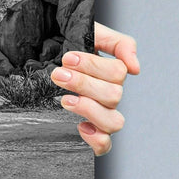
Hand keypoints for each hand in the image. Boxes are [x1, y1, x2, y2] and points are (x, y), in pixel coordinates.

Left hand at [51, 22, 139, 155]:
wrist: (42, 50)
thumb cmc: (66, 41)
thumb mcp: (92, 32)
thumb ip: (119, 43)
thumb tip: (135, 68)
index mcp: (111, 72)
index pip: (118, 73)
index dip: (93, 66)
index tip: (68, 58)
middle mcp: (109, 95)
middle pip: (114, 96)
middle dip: (83, 84)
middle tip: (59, 75)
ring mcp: (101, 114)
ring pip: (113, 122)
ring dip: (89, 109)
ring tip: (65, 99)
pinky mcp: (90, 131)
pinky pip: (104, 146)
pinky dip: (97, 140)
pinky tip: (81, 127)